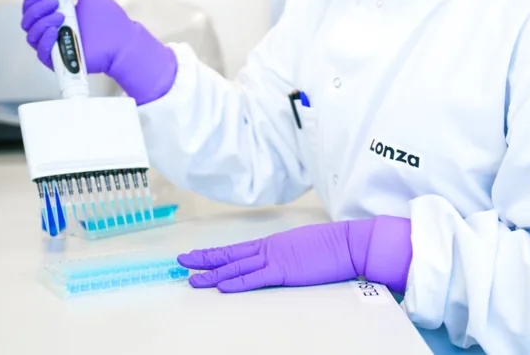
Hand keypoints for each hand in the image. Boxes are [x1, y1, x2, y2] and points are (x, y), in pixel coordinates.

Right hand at [20, 0, 176, 104]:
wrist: (123, 41)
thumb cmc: (108, 19)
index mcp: (56, 15)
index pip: (31, 8)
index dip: (31, 0)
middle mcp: (52, 30)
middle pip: (27, 21)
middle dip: (36, 9)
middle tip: (55, 4)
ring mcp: (55, 46)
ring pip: (31, 36)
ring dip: (42, 23)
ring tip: (62, 18)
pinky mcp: (58, 61)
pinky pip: (41, 52)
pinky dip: (45, 40)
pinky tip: (56, 31)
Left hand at [177, 216, 412, 293]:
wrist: (349, 242)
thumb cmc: (331, 246)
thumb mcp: (302, 247)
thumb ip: (286, 253)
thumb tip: (278, 260)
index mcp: (273, 244)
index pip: (236, 250)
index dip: (214, 254)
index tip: (196, 255)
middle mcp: (269, 248)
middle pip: (229, 255)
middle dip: (203, 259)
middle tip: (180, 262)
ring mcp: (276, 259)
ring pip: (236, 268)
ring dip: (212, 274)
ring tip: (192, 279)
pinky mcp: (285, 271)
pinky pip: (256, 279)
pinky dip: (237, 283)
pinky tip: (222, 287)